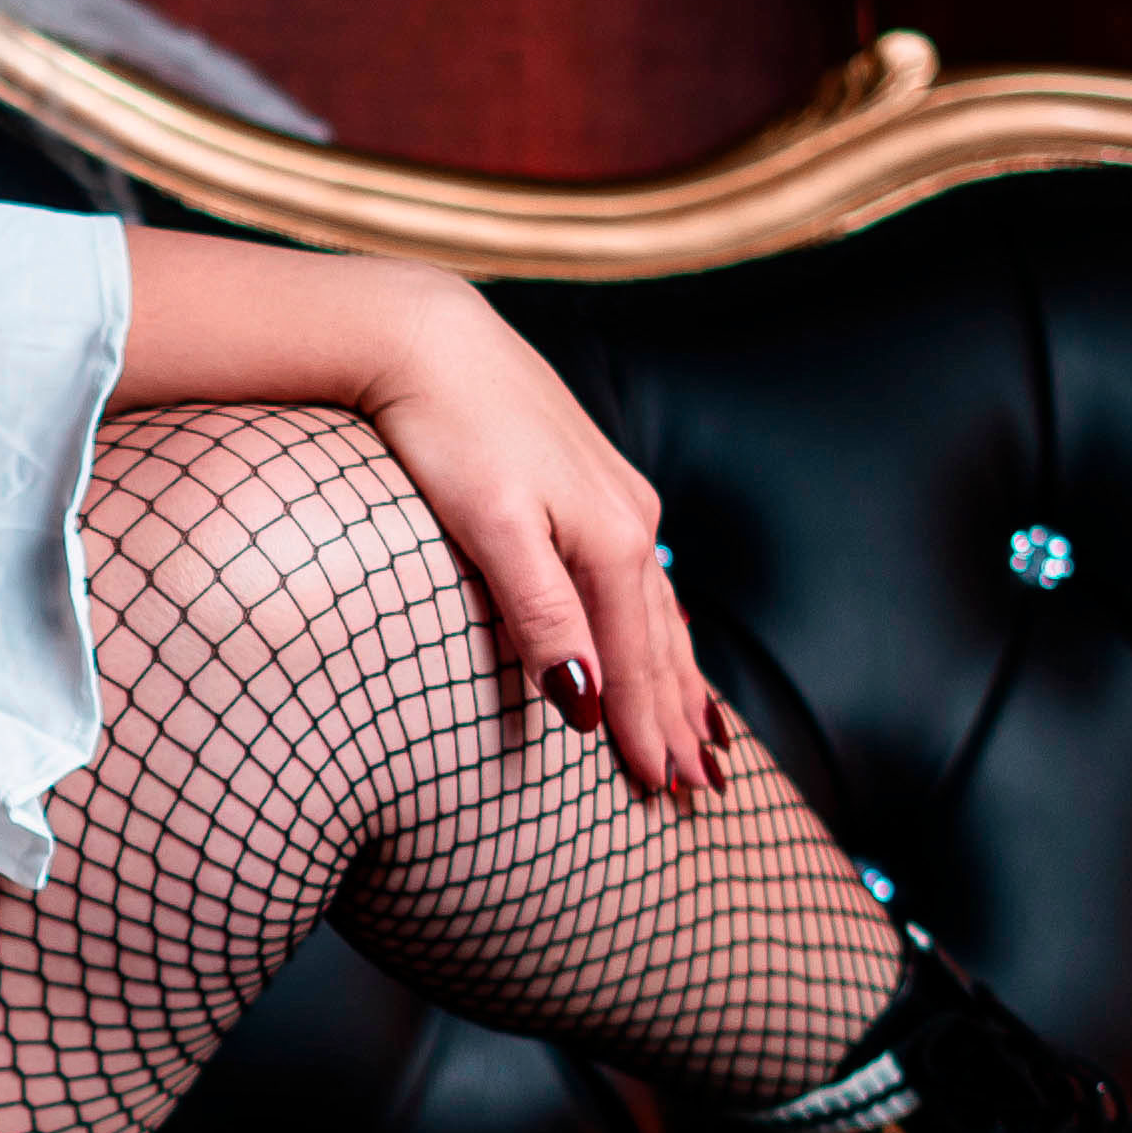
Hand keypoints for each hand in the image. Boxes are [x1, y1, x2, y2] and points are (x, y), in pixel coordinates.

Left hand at [358, 276, 722, 802]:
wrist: (429, 337)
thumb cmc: (447, 431)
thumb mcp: (491, 528)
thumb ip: (541, 616)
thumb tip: (587, 704)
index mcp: (611, 542)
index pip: (635, 662)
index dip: (648, 731)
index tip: (662, 795)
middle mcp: (630, 521)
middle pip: (662, 641)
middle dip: (680, 717)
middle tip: (700, 789)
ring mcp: (616, 498)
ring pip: (659, 608)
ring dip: (681, 674)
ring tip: (702, 730)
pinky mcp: (591, 481)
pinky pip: (641, 574)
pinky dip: (658, 620)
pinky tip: (661, 631)